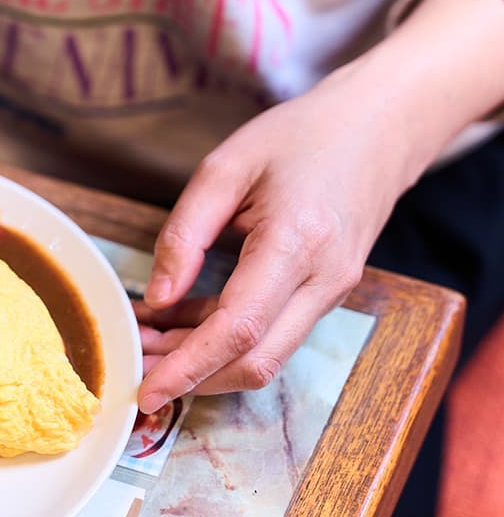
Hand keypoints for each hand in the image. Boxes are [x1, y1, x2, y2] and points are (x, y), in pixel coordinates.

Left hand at [135, 70, 420, 412]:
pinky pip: (274, 332)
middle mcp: (323, 280)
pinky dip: (225, 338)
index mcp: (296, 243)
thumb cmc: (300, 137)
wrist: (379, 126)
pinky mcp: (327, 292)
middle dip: (192, 376)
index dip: (187, 367)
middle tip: (136, 362)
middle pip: (256, 361)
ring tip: (149, 336)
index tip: (146, 390)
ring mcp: (332, 291)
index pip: (238, 329)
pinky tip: (182, 318)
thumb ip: (184, 234)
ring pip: (265, 355)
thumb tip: (157, 297)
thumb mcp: (224, 168)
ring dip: (205, 359)